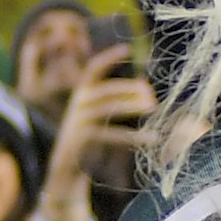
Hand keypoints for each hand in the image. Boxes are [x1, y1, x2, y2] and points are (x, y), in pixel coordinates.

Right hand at [40, 48, 154, 214]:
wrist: (66, 172)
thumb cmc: (89, 143)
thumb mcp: (98, 119)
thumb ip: (114, 104)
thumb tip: (146, 91)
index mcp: (81, 95)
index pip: (92, 70)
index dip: (108, 57)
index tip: (127, 48)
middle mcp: (77, 105)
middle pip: (105, 89)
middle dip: (129, 88)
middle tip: (151, 94)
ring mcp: (77, 122)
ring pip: (106, 108)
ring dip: (131, 106)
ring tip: (154, 108)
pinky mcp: (81, 141)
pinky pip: (109, 134)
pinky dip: (132, 136)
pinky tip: (150, 139)